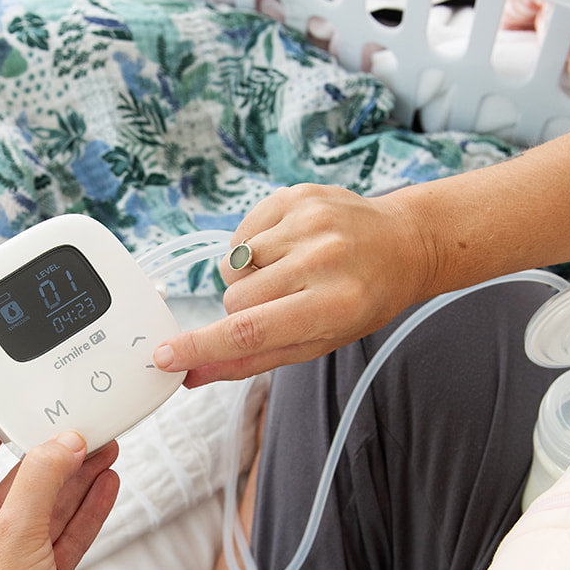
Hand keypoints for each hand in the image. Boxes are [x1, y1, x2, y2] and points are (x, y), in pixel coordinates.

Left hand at [0, 418, 121, 569]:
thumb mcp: (16, 534)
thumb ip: (43, 480)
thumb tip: (64, 441)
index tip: (16, 403)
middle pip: (18, 482)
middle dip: (52, 456)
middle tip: (82, 428)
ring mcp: (12, 560)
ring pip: (48, 506)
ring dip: (76, 480)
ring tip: (105, 448)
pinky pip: (66, 533)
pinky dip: (87, 510)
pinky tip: (106, 484)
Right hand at [152, 183, 441, 385]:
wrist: (403, 243)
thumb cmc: (362, 301)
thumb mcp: (318, 341)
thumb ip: (253, 359)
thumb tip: (194, 374)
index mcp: (334, 304)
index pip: (250, 330)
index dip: (202, 345)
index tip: (166, 356)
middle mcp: (323, 258)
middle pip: (236, 299)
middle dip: (242, 310)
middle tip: (278, 304)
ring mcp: (309, 220)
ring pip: (233, 266)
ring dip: (249, 278)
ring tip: (288, 274)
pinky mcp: (296, 196)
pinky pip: (242, 236)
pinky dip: (253, 250)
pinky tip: (286, 250)